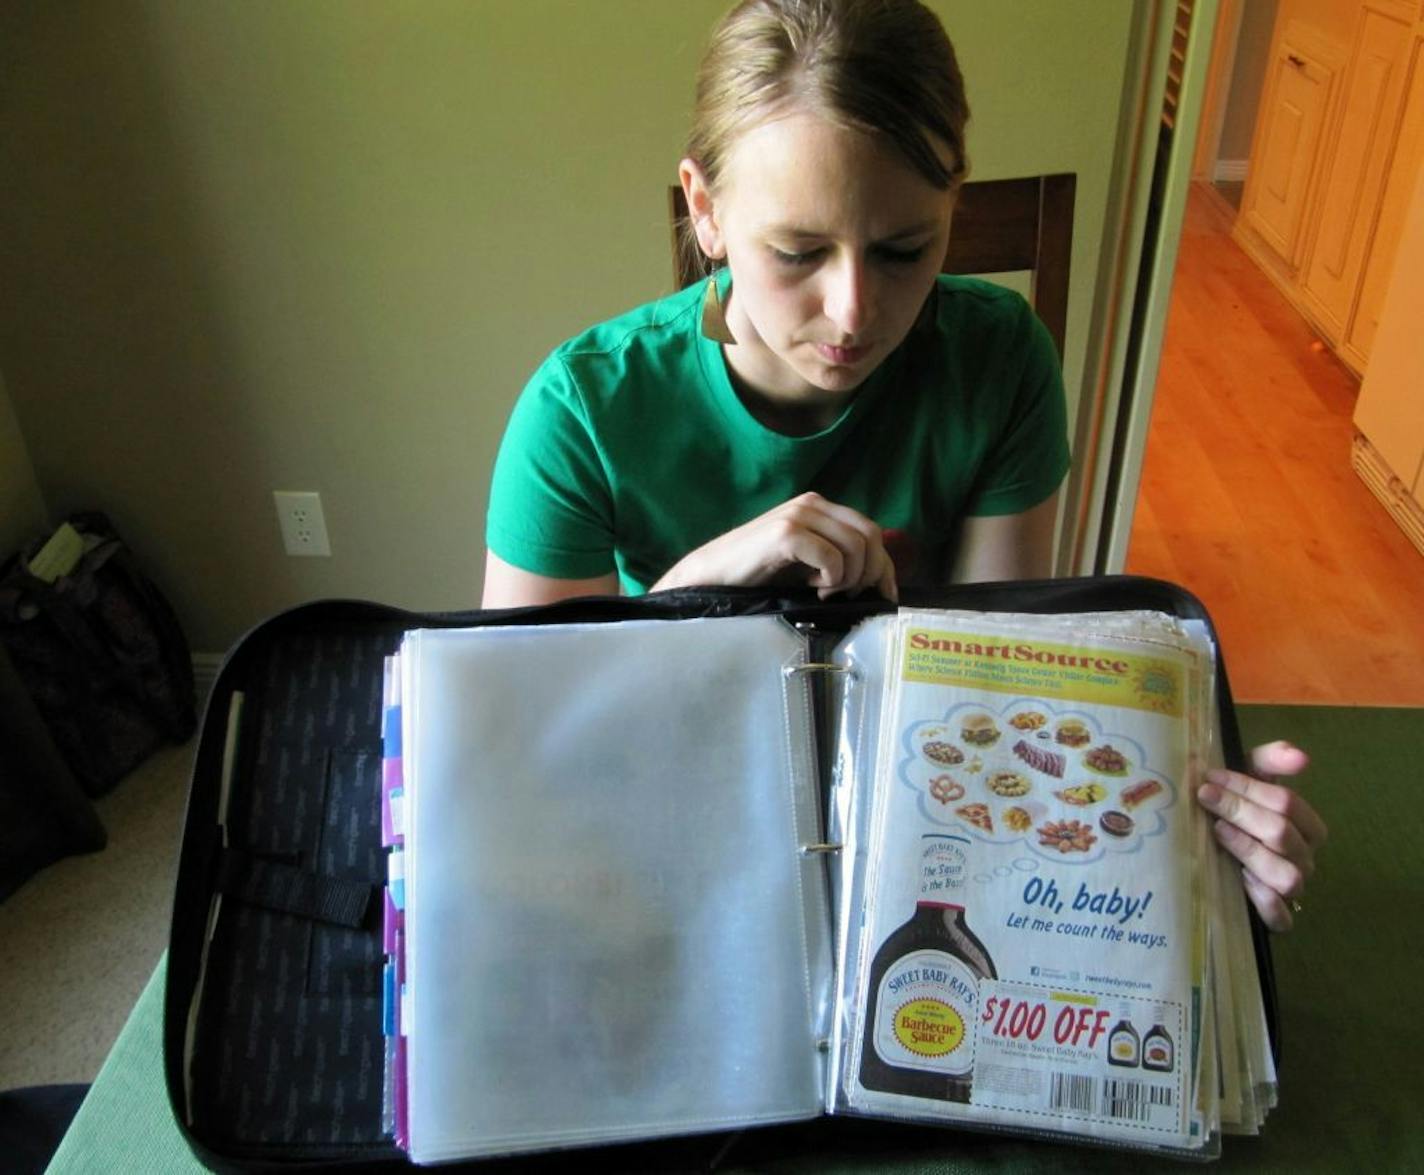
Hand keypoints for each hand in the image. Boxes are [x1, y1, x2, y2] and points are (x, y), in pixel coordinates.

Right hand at [652, 492, 897, 600]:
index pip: (871, 531)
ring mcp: (799, 515)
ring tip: (822, 592)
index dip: (885, 566)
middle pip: (870, 535)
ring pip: (856, 547)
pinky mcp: (786, 533)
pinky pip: (832, 558)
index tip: (883, 595)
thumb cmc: (757, 575)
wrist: (711, 576)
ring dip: (847, 579)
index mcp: (820, 508)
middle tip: (846, 596)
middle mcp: (813, 504)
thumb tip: (877, 583)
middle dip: (869, 573)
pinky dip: (830, 579)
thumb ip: (835, 559)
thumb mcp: (804, 563)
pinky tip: (811, 588)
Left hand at [1196, 741, 1325, 931]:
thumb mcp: (1249, 781)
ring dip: (1249, 850)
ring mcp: (1292, 888)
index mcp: (1307, 826)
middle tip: (1205, 797)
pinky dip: (1263, 901)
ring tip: (1218, 832)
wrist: (1217, 857)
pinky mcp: (1277, 917)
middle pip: (1281, 832)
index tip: (1210, 777)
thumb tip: (1300, 755)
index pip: (1287, 802)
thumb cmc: (1237, 812)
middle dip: (1240, 811)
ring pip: (1285, 874)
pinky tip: (1239, 880)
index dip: (1248, 787)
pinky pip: (1281, 917)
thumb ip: (1269, 761)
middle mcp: (1304, 858)